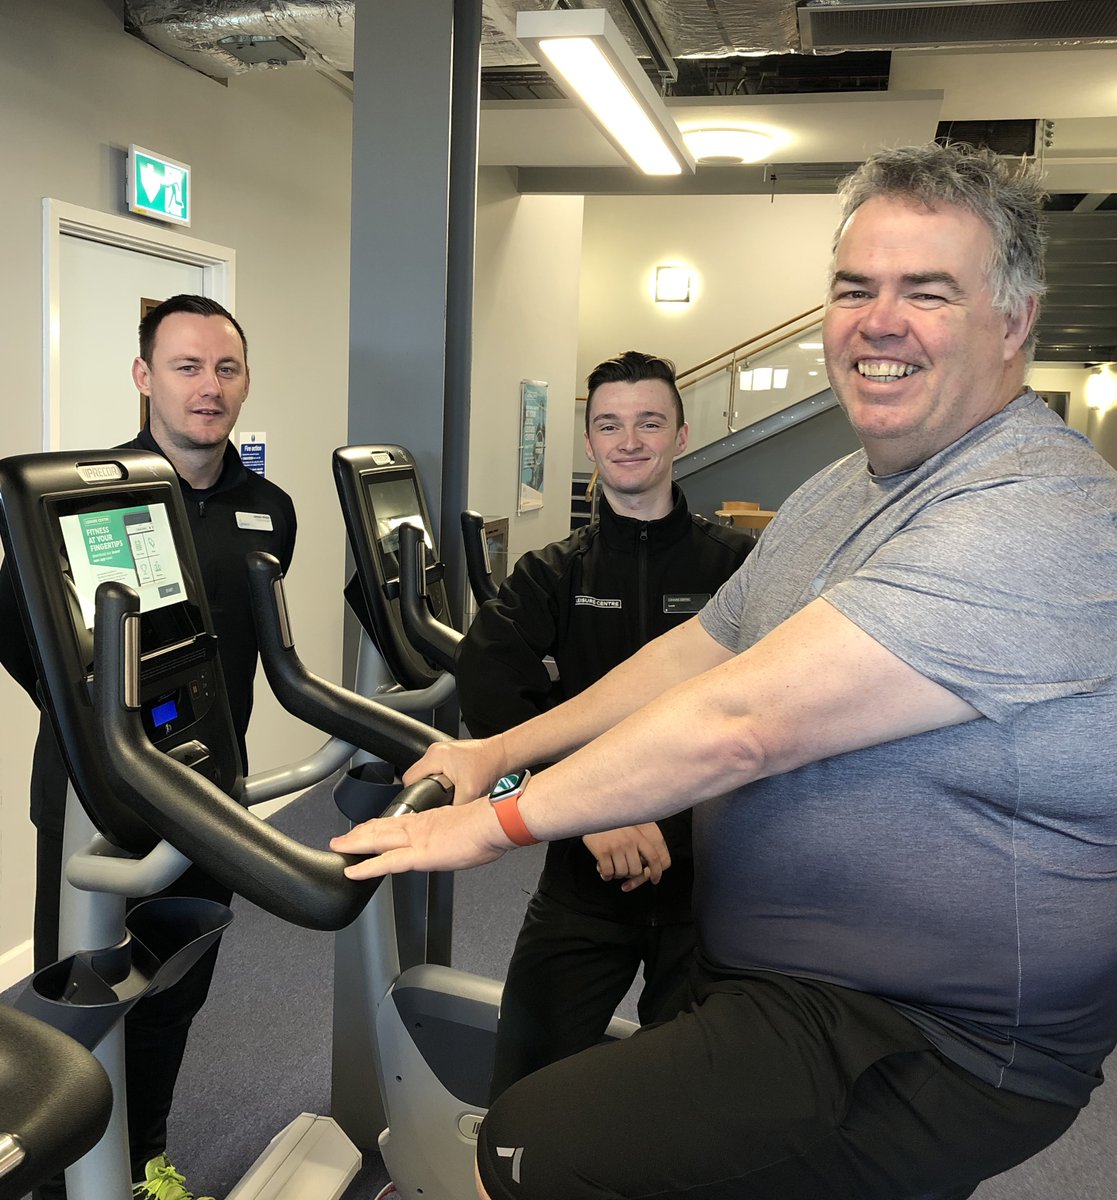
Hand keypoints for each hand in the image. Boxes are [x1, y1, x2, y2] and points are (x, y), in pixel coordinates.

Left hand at [330, 797, 512, 879]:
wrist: (494, 822)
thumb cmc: (488, 825)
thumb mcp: (467, 825)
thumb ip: (454, 834)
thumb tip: (457, 841)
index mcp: (430, 819)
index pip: (397, 821)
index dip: (378, 825)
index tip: (367, 827)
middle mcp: (418, 826)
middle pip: (380, 828)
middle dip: (358, 834)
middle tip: (341, 839)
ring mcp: (416, 840)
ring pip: (377, 841)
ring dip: (355, 845)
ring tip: (339, 848)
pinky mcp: (418, 855)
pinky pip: (386, 862)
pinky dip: (367, 867)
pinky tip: (354, 871)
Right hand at [401, 735, 506, 804]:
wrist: (502, 755)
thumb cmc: (489, 766)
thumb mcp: (469, 793)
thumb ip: (452, 808)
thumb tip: (442, 822)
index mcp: (435, 756)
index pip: (409, 779)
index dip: (414, 794)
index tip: (422, 804)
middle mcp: (436, 751)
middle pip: (417, 777)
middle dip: (424, 790)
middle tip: (437, 800)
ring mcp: (442, 751)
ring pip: (427, 774)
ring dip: (434, 785)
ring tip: (447, 793)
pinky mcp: (449, 754)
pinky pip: (437, 770)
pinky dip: (442, 780)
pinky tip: (453, 787)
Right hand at [582, 823, 670, 891]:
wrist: (591, 814)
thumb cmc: (610, 824)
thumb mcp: (628, 828)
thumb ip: (637, 843)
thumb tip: (645, 865)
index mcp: (637, 836)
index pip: (653, 857)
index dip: (656, 872)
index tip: (654, 880)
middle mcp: (628, 842)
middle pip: (636, 871)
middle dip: (629, 874)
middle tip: (621, 868)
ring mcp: (615, 847)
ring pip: (621, 873)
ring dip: (616, 874)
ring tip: (611, 866)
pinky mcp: (602, 851)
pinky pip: (608, 873)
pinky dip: (606, 875)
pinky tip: (603, 870)